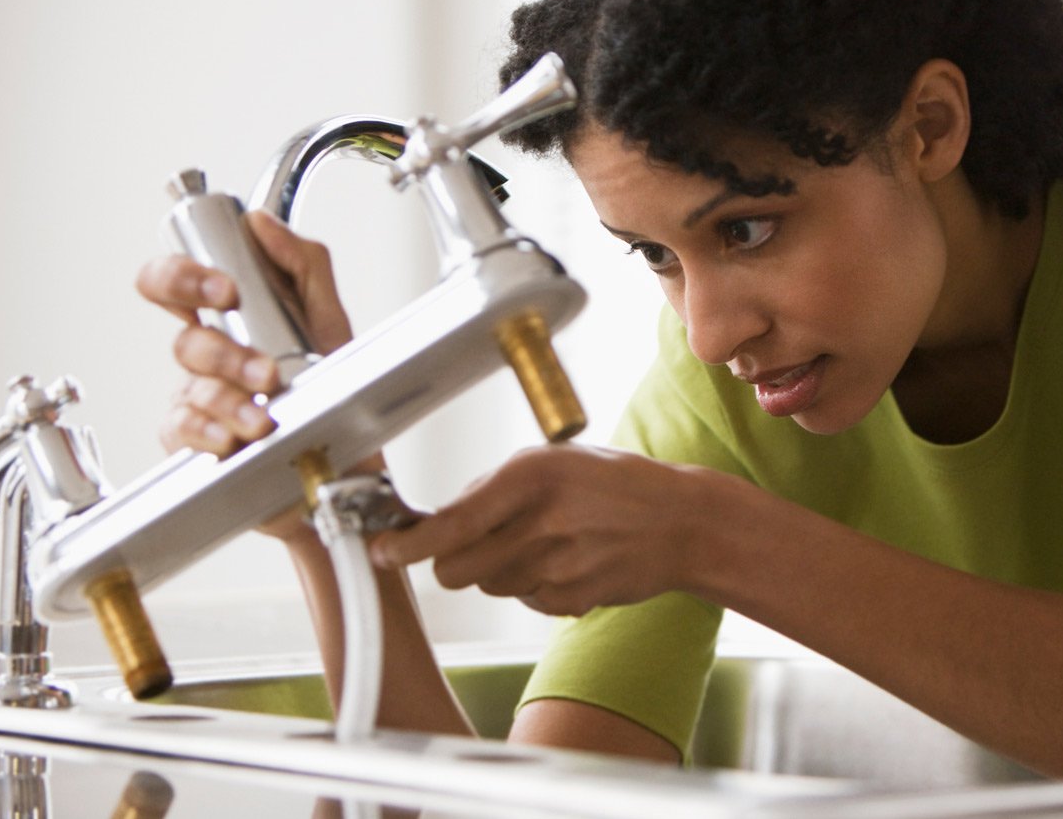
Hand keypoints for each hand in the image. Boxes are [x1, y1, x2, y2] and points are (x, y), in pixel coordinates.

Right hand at [135, 211, 352, 457]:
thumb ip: (302, 263)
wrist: (352, 450)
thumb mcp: (329, 318)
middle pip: (184, 341)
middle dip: (223, 354)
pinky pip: (183, 431)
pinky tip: (232, 437)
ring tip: (266, 416)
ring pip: (194, 390)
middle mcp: (209, 356)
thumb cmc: (333, 385)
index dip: (184, 278)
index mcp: (228, 318)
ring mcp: (200, 398)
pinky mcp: (199, 440)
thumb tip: (261, 223)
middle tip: (262, 368)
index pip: (175, 282)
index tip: (225, 290)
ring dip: (232, 400)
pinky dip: (208, 433)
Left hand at [369, 445, 733, 615]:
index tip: (380, 552)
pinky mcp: (571, 600)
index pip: (449, 523)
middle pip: (455, 569)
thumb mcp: (553, 462)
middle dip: (452, 561)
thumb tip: (434, 518)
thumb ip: (494, 488)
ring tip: (541, 542)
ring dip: (498, 570)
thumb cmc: (612, 486)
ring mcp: (558, 566)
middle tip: (473, 544)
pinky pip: (523, 601)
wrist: (683, 523)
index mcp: (530, 475)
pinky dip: (532, 586)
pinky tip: (565, 560)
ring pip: (488, 586)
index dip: (406, 545)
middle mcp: (541, 522)